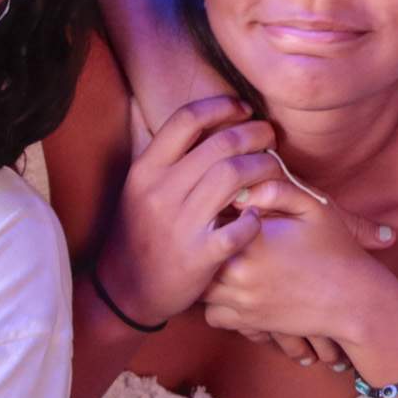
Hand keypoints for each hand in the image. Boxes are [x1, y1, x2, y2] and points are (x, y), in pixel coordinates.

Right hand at [95, 97, 283, 329]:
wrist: (123, 290)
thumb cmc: (140, 232)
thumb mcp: (140, 188)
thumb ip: (169, 158)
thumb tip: (208, 121)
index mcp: (146, 170)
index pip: (186, 119)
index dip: (221, 107)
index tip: (243, 109)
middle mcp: (161, 192)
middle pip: (220, 144)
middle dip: (255, 134)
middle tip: (270, 136)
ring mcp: (179, 225)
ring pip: (234, 176)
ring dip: (263, 167)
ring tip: (274, 168)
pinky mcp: (198, 257)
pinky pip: (238, 229)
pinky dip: (255, 218)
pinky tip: (259, 215)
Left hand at [202, 180, 397, 367]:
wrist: (352, 299)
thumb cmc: (335, 249)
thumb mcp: (314, 208)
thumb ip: (276, 189)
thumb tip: (241, 189)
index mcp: (251, 240)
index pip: (210, 221)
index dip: (213, 213)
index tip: (224, 210)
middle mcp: (239, 272)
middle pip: (199, 255)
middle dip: (206, 244)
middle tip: (217, 236)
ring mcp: (241, 301)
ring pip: (200, 287)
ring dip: (207, 275)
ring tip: (223, 263)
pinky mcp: (247, 323)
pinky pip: (212, 315)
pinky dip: (217, 304)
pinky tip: (233, 290)